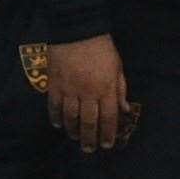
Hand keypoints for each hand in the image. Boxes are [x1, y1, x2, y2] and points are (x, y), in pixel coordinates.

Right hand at [47, 34, 129, 152]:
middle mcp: (88, 92)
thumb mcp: (117, 67)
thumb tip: (125, 109)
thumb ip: (120, 89)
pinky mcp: (54, 84)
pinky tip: (59, 124)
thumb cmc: (101, 48)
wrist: (77, 30)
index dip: (108, 133)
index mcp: (106, 88)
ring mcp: (70, 89)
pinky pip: (54, 106)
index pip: (108, 117)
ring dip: (73, 131)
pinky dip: (56, 117)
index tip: (107, 144)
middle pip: (88, 122)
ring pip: (70, 117)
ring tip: (74, 138)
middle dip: (89, 138)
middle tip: (89, 149)